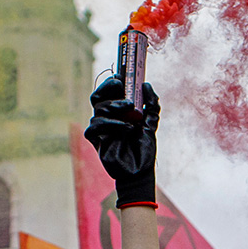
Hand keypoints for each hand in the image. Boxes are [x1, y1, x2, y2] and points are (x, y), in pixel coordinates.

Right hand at [84, 77, 159, 206]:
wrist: (140, 172)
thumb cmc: (143, 149)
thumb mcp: (150, 123)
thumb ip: (151, 105)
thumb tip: (147, 85)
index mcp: (117, 112)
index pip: (109, 91)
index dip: (112, 82)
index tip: (121, 76)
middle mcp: (106, 118)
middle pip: (98, 96)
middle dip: (107, 87)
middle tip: (120, 86)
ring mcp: (100, 129)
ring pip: (99, 109)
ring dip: (116, 108)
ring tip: (132, 116)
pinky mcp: (96, 140)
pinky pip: (96, 126)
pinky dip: (112, 125)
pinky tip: (126, 129)